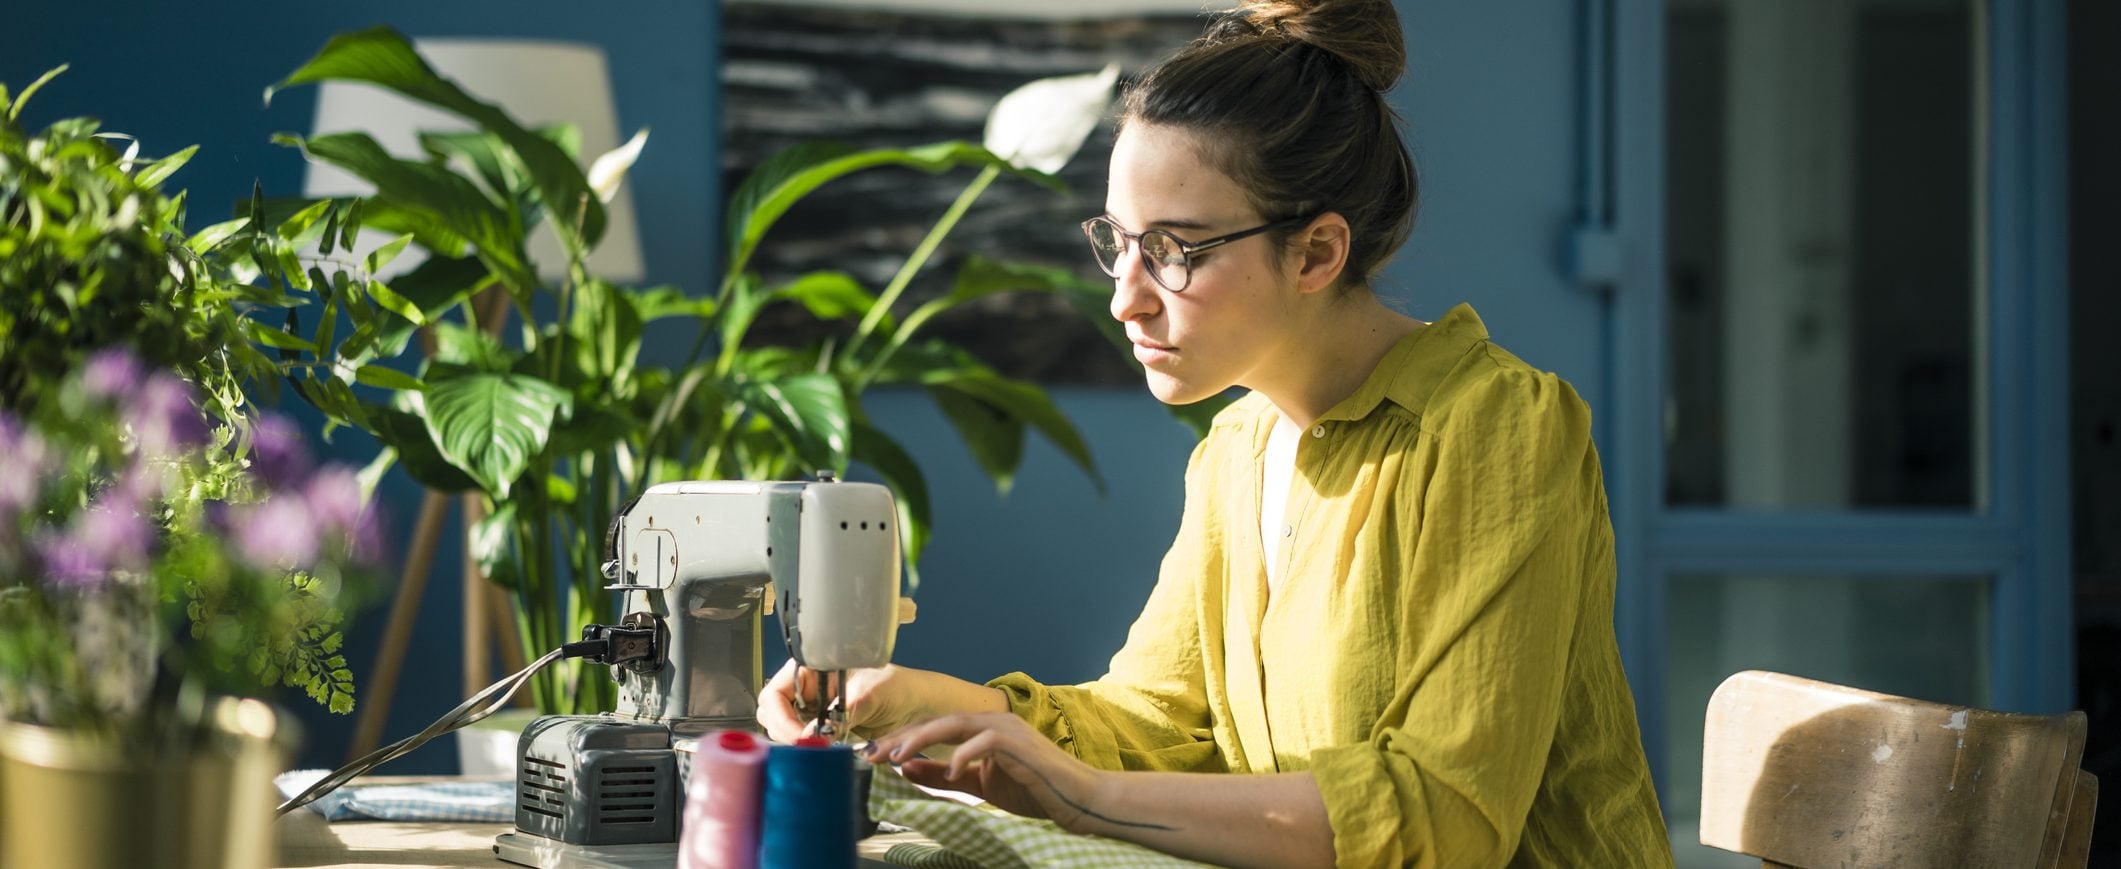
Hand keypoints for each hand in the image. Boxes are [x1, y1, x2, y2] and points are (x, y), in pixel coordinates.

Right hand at [757, 660, 928, 742]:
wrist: (919, 707)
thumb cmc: (898, 687)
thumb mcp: (870, 695)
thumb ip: (840, 713)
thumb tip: (812, 734)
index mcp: (811, 668)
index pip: (775, 693)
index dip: (781, 717)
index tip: (800, 737)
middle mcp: (807, 689)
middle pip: (773, 715)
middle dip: (785, 733)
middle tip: (808, 748)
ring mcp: (812, 711)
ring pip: (784, 732)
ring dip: (796, 745)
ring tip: (819, 751)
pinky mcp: (821, 731)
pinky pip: (803, 744)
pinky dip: (808, 751)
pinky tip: (822, 754)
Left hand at [864, 712, 1115, 834]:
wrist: (1076, 798)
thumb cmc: (1032, 789)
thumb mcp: (978, 784)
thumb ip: (945, 775)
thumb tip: (907, 767)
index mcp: (982, 728)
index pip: (933, 728)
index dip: (902, 739)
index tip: (874, 754)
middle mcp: (991, 721)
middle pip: (937, 722)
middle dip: (903, 737)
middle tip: (875, 753)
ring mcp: (1006, 729)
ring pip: (955, 724)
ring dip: (923, 739)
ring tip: (898, 756)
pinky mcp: (1018, 743)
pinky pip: (984, 742)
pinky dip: (963, 755)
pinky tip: (949, 770)